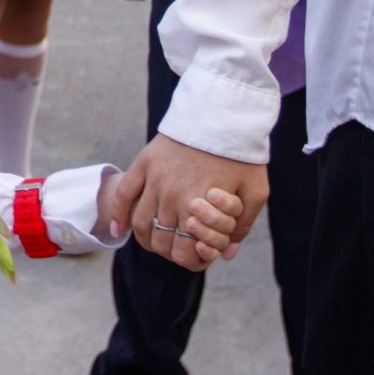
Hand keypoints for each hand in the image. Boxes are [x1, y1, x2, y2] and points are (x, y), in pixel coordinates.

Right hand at [107, 134, 268, 271]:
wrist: (224, 113)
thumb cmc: (243, 154)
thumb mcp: (255, 191)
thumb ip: (242, 226)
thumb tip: (227, 253)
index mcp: (199, 206)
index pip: (186, 251)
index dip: (193, 261)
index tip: (200, 256)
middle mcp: (172, 195)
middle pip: (162, 242)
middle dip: (171, 253)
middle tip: (180, 249)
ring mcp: (155, 179)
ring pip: (141, 224)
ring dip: (147, 240)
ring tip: (156, 243)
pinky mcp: (144, 163)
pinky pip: (124, 194)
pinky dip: (118, 215)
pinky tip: (119, 229)